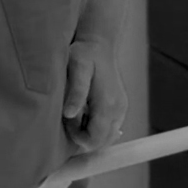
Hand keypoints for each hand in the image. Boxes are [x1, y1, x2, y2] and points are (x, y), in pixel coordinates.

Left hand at [63, 38, 126, 152]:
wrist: (100, 44)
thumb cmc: (85, 54)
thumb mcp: (77, 68)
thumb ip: (76, 92)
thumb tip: (69, 114)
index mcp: (108, 105)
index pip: (95, 140)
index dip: (78, 139)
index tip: (67, 123)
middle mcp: (118, 110)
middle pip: (102, 143)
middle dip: (83, 138)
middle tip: (70, 119)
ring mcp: (121, 109)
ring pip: (106, 138)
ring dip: (89, 133)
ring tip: (77, 114)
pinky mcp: (120, 107)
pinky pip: (108, 129)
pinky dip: (95, 128)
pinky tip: (85, 112)